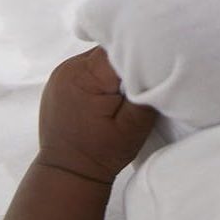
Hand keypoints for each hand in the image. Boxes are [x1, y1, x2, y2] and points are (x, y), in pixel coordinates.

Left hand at [37, 47, 155, 184]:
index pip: (119, 47)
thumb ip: (146, 91)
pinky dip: (101, 74)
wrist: (68, 173)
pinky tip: (109, 92)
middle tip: (143, 79)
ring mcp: (60, 74)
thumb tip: (159, 64)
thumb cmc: (102, 153)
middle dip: (128, 61)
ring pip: (99, 57)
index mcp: (85, 76)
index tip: (154, 65)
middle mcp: (68, 69)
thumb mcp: (134, 126)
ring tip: (124, 89)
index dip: (140, 53)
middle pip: (109, 49)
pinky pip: (87, 66)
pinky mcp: (60, 81)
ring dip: (114, 68)